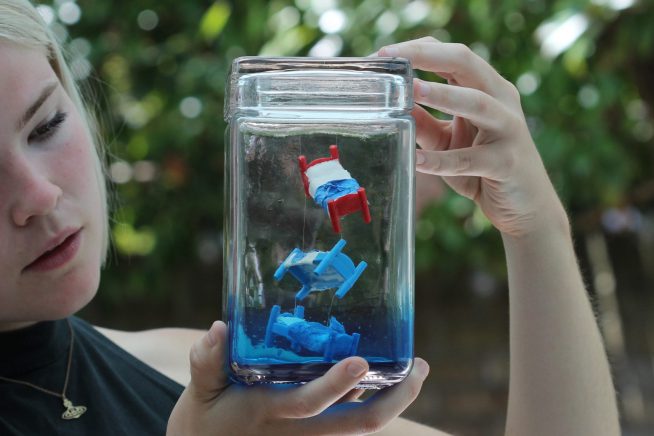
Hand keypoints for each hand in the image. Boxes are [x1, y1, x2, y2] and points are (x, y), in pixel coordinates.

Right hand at [167, 321, 428, 435]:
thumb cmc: (205, 421)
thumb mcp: (199, 393)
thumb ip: (206, 362)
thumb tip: (217, 329)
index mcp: (270, 415)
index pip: (308, 405)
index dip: (335, 386)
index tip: (360, 362)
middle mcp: (298, 433)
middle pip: (357, 426)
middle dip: (395, 400)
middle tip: (420, 367)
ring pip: (360, 426)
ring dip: (391, 399)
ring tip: (414, 367)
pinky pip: (349, 422)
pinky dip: (370, 402)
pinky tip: (386, 378)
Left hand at [379, 37, 565, 236]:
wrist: (528, 207)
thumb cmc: (485, 169)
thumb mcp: (448, 141)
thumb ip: (424, 123)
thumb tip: (393, 105)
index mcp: (488, 89)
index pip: (454, 56)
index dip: (420, 49)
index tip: (384, 53)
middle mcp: (501, 101)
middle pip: (466, 63)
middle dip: (427, 56)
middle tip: (390, 56)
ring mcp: (508, 130)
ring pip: (477, 103)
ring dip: (444, 94)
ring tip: (413, 89)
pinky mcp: (507, 163)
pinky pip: (470, 160)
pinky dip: (442, 161)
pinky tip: (418, 161)